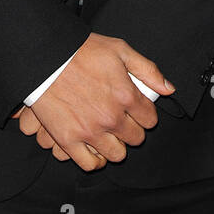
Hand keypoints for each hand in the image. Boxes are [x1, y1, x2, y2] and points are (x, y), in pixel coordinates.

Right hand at [24, 33, 173, 171]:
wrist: (45, 57)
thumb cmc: (80, 50)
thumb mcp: (120, 49)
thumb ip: (148, 70)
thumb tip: (168, 89)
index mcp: (125, 95)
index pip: (150, 119)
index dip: (144, 113)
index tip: (136, 109)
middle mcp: (111, 117)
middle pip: (136, 138)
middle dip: (131, 128)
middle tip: (120, 118)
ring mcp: (89, 131)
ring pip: (117, 154)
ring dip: (116, 144)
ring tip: (108, 132)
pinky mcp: (68, 140)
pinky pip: (90, 164)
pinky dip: (95, 159)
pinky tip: (95, 147)